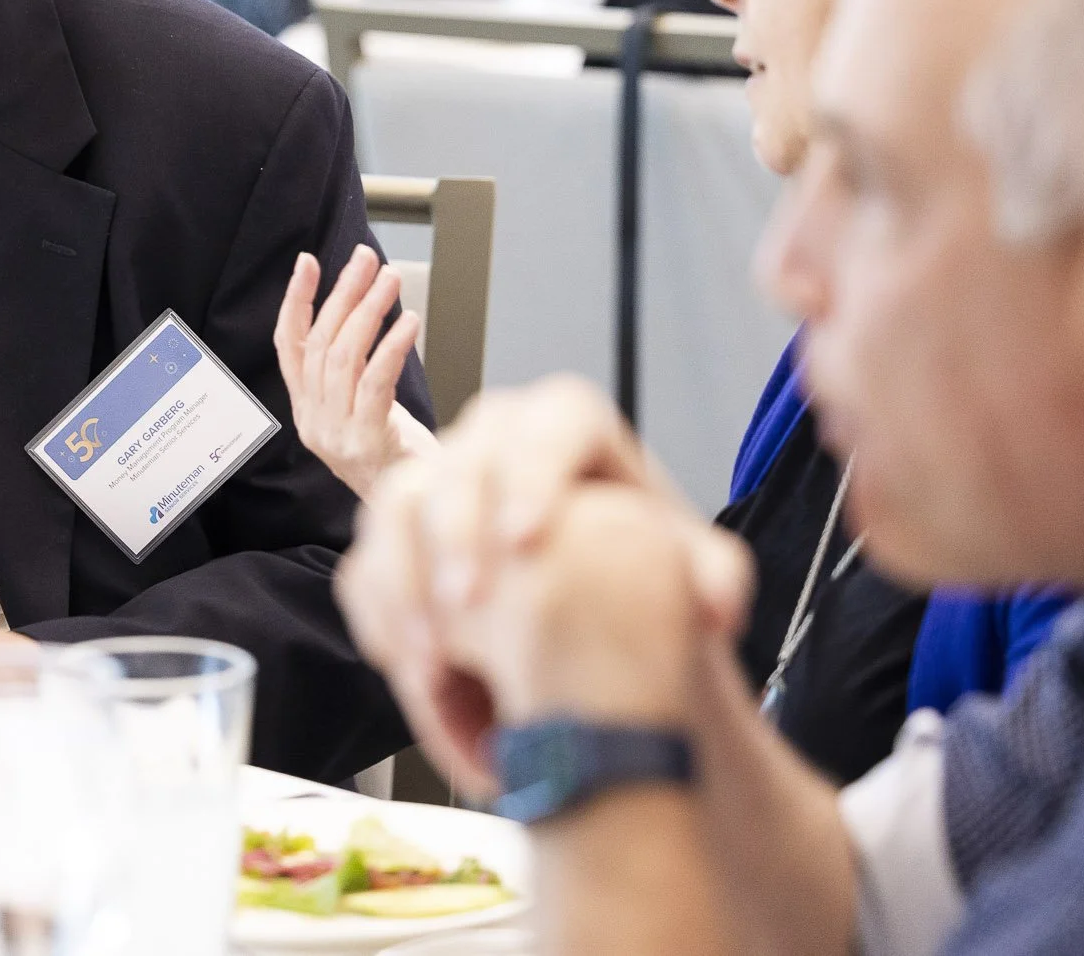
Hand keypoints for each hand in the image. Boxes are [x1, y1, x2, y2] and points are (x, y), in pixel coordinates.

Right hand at [274, 245, 434, 500]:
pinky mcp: (367, 444)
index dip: (295, 302)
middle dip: (343, 294)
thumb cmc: (401, 458)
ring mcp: (337, 436)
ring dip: (369, 312)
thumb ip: (355, 372)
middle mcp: (314, 423)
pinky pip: (374, 385)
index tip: (307, 263)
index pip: (289, 348)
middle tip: (366, 260)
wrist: (424, 518)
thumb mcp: (366, 411)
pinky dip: (391, 347)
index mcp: (307, 412)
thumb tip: (363, 309)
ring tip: (391, 281)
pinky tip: (409, 323)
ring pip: (343, 359)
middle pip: (320, 344)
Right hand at [337, 378, 748, 794]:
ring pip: (396, 502)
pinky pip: (366, 561)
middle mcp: (499, 441)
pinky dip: (378, 615)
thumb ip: (715, 578)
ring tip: (431, 654)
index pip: (554, 417)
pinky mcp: (400, 540)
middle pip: (462, 457)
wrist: (600, 616)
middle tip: (470, 605)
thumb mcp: (692, 573)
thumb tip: (718, 604)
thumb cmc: (645, 576)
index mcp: (575, 428)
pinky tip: (406, 666)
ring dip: (402, 577)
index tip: (527, 543)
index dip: (532, 472)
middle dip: (456, 531)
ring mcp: (440, 484)